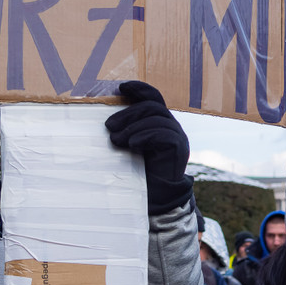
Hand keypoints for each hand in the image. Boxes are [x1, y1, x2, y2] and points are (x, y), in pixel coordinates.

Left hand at [105, 81, 191, 214]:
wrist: (155, 197)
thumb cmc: (139, 171)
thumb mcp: (129, 146)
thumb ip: (125, 130)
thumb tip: (105, 120)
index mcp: (160, 122)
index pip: (153, 97)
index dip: (139, 88)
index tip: (121, 87)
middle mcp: (172, 126)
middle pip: (152, 106)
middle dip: (128, 113)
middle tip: (108, 126)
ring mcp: (178, 136)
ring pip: (156, 118)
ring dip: (132, 126)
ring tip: (116, 139)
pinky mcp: (180, 148)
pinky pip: (164, 134)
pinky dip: (145, 136)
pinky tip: (132, 144)